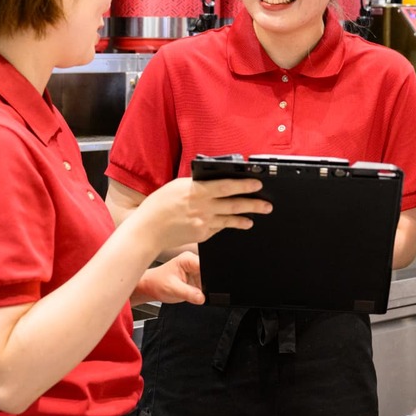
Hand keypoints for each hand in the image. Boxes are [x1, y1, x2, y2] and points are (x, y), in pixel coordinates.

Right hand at [133, 177, 271, 254]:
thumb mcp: (177, 187)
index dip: (244, 185)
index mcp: (197, 191)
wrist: (148, 230)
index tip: (257, 184)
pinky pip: (218, 228)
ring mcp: (204, 223)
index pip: (226, 186)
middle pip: (234, 205)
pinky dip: (226, 225)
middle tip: (267, 205)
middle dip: (253, 205)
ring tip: (254, 218)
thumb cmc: (158, 206)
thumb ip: (196, 184)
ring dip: (244, 219)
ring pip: (230, 220)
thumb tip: (212, 181)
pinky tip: (234, 224)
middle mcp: (203, 208)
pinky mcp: (202, 235)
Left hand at [134, 252, 203, 304]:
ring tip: (186, 290)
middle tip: (190, 290)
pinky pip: (203, 285)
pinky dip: (198, 291)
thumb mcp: (173, 289)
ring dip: (200, 289)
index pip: (205, 265)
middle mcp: (192, 263)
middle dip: (204, 284)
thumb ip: (189, 293)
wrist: (151, 287)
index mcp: (188, 259)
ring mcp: (194, 271)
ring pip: (207, 281)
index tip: (203, 286)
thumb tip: (202, 297)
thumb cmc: (157, 283)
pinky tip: (188, 291)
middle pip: (208, 273)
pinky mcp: (195, 279)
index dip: (208, 277)